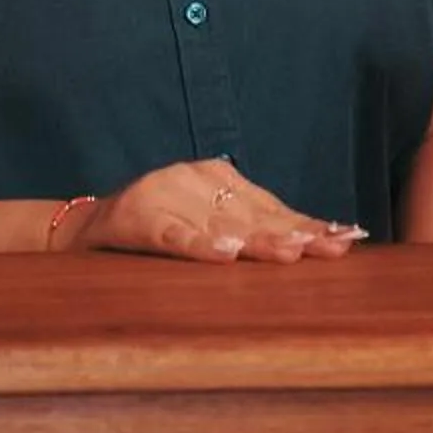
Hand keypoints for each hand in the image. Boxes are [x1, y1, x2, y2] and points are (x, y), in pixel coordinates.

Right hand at [59, 158, 366, 263]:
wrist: (88, 228)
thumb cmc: (157, 229)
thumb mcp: (205, 224)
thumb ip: (248, 230)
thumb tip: (312, 246)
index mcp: (217, 177)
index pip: (271, 206)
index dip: (308, 224)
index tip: (344, 239)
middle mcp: (196, 179)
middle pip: (254, 215)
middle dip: (294, 234)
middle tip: (329, 248)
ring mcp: (166, 196)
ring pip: (220, 223)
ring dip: (258, 240)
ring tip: (291, 253)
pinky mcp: (139, 218)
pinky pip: (174, 234)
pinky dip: (200, 244)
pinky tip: (224, 254)